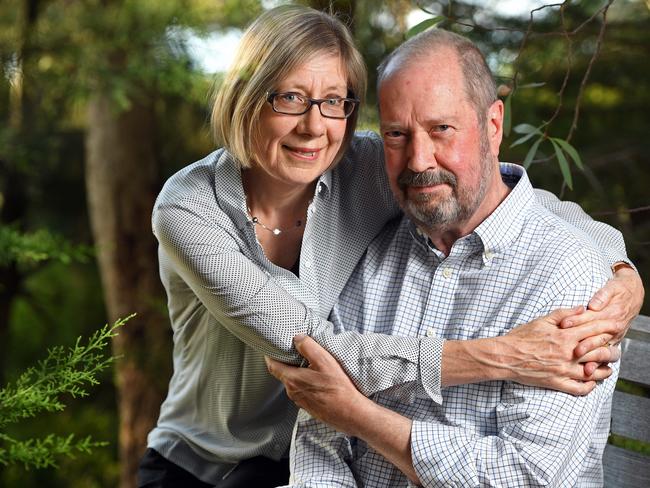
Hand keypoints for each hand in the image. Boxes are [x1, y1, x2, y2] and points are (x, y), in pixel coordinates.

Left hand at [265, 334, 369, 435]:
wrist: (349, 412)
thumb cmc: (337, 388)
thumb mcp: (324, 361)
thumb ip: (308, 346)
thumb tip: (297, 338)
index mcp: (292, 380)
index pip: (272, 366)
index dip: (270, 356)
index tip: (271, 349)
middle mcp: (293, 392)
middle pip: (283, 374)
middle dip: (287, 363)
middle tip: (295, 354)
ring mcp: (300, 402)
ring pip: (294, 383)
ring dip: (298, 374)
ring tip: (310, 367)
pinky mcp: (310, 407)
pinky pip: (303, 392)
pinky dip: (306, 384)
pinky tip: (319, 381)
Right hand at [500, 306, 619, 394]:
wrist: (505, 356)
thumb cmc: (521, 337)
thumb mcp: (542, 320)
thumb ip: (563, 314)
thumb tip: (582, 308)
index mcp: (564, 336)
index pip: (594, 330)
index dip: (609, 327)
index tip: (617, 325)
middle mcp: (567, 354)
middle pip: (600, 352)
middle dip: (612, 350)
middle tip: (616, 349)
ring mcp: (563, 370)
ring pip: (594, 372)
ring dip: (605, 370)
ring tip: (608, 367)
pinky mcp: (557, 383)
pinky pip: (579, 389)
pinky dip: (589, 387)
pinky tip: (591, 383)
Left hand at [558, 266, 643, 372]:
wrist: (633, 295)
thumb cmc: (619, 290)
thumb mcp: (611, 289)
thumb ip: (601, 297)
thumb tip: (593, 305)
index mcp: (612, 314)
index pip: (591, 318)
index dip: (576, 321)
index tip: (563, 324)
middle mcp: (614, 328)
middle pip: (596, 337)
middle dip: (584, 345)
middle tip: (571, 350)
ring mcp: (613, 336)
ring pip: (602, 349)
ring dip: (592, 358)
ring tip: (584, 368)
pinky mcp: (612, 342)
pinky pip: (605, 355)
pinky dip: (598, 363)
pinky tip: (589, 371)